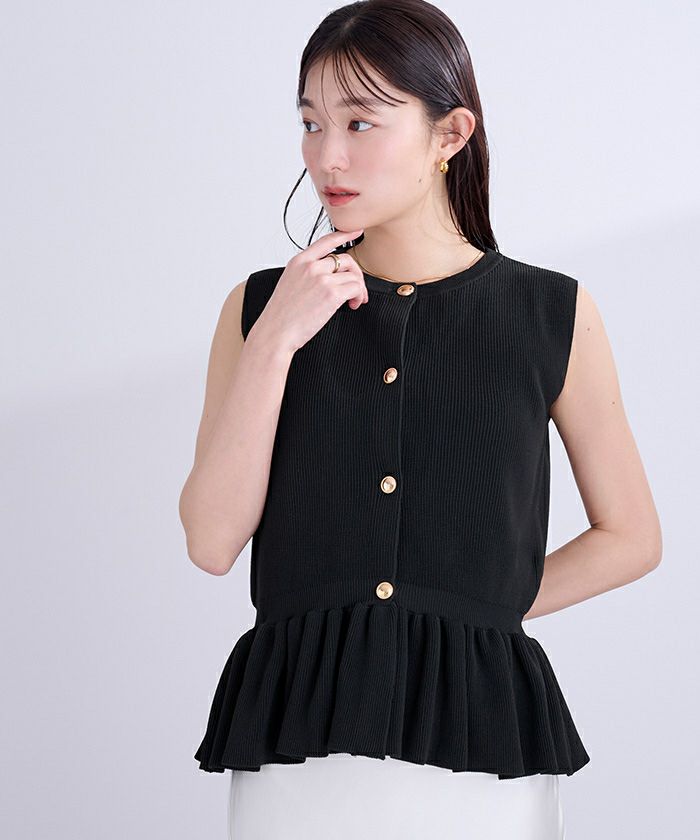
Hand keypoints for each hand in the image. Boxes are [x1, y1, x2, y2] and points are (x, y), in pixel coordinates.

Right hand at [253, 228, 366, 354]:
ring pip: (353, 275)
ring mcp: (322, 278)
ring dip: (358, 289)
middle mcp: (311, 266)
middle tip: (356, 289)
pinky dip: (359, 296)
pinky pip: (356, 288)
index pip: (326, 241)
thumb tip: (328, 277)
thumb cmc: (281, 315)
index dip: (344, 234)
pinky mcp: (331, 293)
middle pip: (346, 259)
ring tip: (353, 302)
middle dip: (356, 274)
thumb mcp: (289, 284)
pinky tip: (353, 305)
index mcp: (299, 261)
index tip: (356, 231)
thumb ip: (307, 274)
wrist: (276, 332)